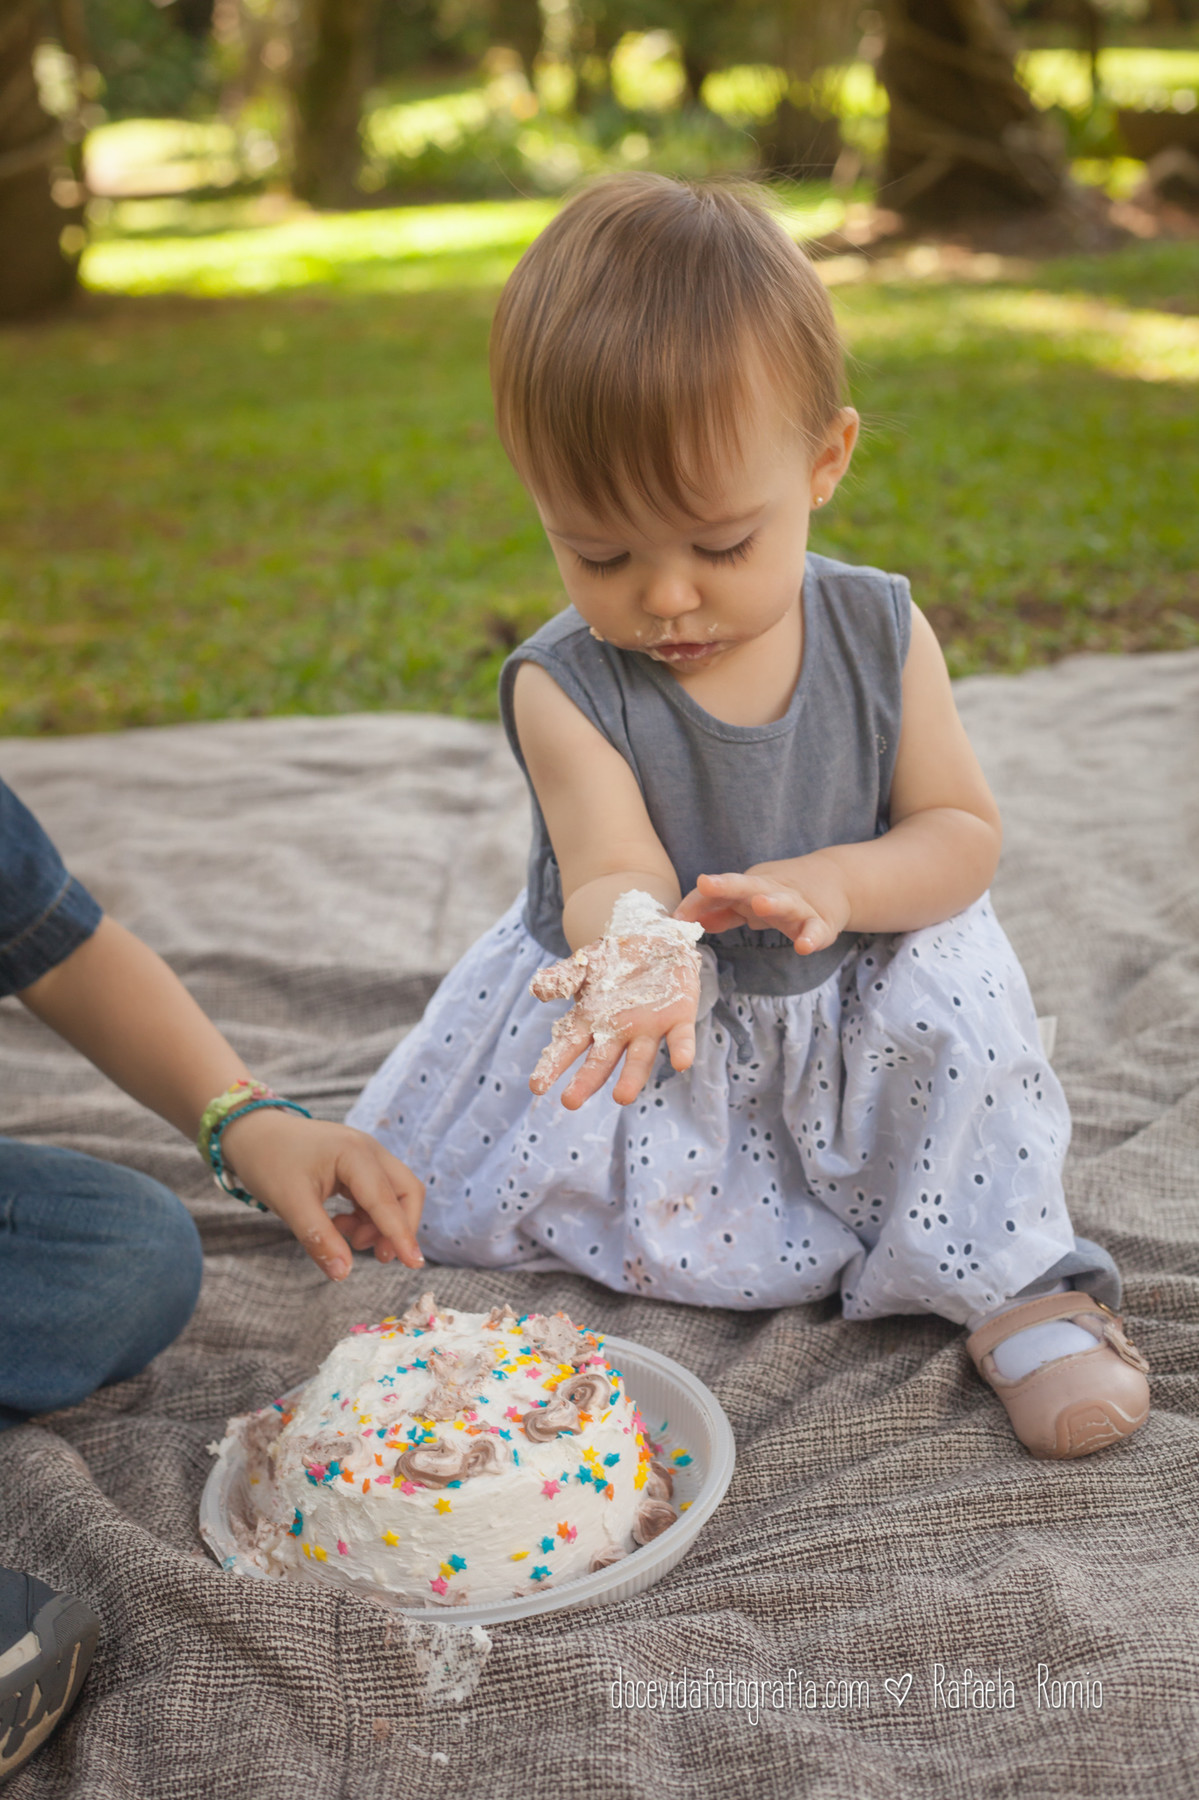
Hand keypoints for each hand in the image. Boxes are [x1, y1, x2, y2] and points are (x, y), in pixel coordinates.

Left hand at [219, 1108, 424, 1280]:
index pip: (387, 1200)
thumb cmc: (268, 1161)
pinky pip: (377, 1193)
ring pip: (394, 1194)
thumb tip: (343, 1274)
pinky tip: (341, 1225)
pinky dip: (367, 1216)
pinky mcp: (357, 1163)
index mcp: (355, 1154)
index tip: (414, 1264)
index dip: (401, 1235)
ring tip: (347, 1239)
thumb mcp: (290, 1203)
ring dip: (380, 1224)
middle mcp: (368, 1150)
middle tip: (377, 1256)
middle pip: (406, 1192)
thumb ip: (319, 1239)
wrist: (251, 1133)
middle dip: (398, 1227)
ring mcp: (365, 1154)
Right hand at [529, 930, 700, 1109]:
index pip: (568, 1047)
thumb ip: (561, 977)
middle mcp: (619, 1033)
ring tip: (622, 1097)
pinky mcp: (679, 1019)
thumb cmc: (614, 961)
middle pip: (600, 1062)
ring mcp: (648, 1029)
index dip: (552, 1065)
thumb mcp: (584, 964)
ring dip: (632, 1078)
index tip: (536, 1086)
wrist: (654, 942)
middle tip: (570, 1102)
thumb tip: (537, 989)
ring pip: (640, 1059)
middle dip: (586, 1082)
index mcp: (592, 1022)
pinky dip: (682, 1051)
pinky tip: (681, 1063)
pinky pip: (680, 1038)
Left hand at [674, 857, 850, 954]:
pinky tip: (803, 947)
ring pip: (785, 902)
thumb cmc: (781, 893)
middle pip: (747, 886)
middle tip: (706, 883)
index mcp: (751, 887)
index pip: (719, 891)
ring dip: (772, 902)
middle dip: (725, 885)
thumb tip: (691, 921)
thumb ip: (723, 911)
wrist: (836, 880)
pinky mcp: (822, 923)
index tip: (676, 917)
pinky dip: (811, 938)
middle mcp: (772, 891)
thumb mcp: (750, 898)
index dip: (698, 902)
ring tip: (761, 904)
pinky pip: (816, 930)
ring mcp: (798, 905)